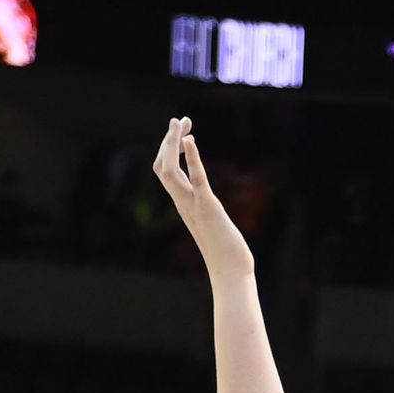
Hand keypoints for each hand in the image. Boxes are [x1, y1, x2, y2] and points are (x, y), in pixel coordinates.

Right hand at [152, 117, 253, 281]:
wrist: (231, 272)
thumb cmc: (225, 253)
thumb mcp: (211, 224)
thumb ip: (205, 212)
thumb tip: (208, 207)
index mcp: (183, 205)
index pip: (166, 173)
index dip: (170, 151)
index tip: (184, 133)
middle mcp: (183, 204)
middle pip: (162, 167)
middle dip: (168, 141)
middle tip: (179, 120)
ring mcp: (193, 206)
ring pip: (170, 170)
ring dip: (174, 144)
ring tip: (180, 122)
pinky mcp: (208, 208)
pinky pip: (196, 179)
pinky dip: (191, 158)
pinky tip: (190, 139)